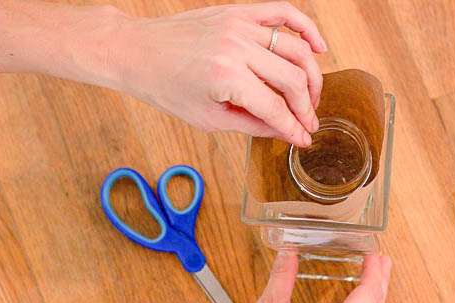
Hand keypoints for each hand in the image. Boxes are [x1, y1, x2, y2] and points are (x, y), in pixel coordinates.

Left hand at [113, 2, 326, 145]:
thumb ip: (253, 125)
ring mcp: (239, 25)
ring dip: (311, 77)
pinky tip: (319, 47)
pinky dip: (307, 28)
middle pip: (293, 80)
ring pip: (296, 50)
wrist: (135, 51)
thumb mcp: (209, 119)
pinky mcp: (238, 11)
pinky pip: (283, 13)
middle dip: (307, 108)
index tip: (304, 139)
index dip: (294, 128)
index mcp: (226, 78)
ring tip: (311, 96)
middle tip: (309, 122)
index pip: (275, 108)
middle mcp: (236, 47)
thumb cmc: (164, 86)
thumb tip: (286, 133)